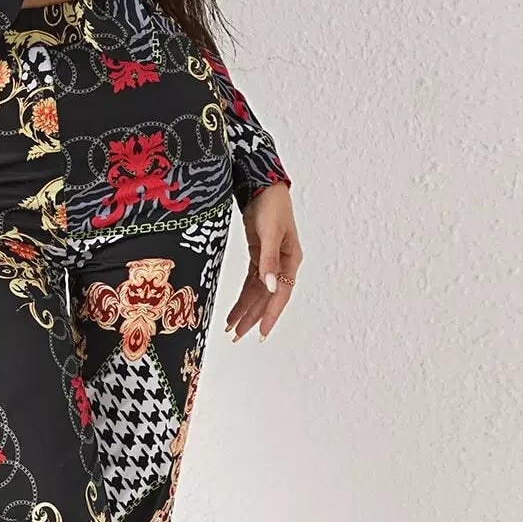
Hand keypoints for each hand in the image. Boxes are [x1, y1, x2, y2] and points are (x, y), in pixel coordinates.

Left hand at [224, 183, 301, 341]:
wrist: (263, 185)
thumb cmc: (272, 205)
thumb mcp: (269, 232)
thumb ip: (268, 261)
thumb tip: (270, 287)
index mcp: (291, 260)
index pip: (281, 294)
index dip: (270, 314)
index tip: (261, 333)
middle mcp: (282, 264)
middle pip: (268, 297)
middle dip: (253, 317)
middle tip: (237, 336)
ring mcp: (270, 261)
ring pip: (258, 292)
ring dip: (246, 309)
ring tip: (232, 328)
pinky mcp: (259, 255)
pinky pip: (252, 282)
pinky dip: (244, 295)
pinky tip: (235, 308)